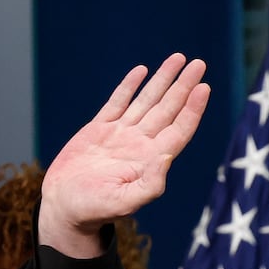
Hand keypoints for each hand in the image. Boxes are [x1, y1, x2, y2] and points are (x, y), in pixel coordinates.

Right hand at [38, 54, 211, 257]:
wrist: (65, 206)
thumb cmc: (94, 210)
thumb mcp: (124, 202)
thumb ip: (149, 185)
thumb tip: (167, 159)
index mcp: (150, 160)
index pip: (179, 130)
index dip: (193, 109)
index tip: (204, 88)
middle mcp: (140, 144)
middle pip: (168, 109)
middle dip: (183, 86)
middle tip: (199, 64)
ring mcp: (120, 135)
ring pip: (147, 100)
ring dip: (163, 80)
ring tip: (177, 59)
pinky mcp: (98, 129)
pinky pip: (118, 102)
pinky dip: (129, 86)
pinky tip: (142, 71)